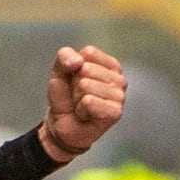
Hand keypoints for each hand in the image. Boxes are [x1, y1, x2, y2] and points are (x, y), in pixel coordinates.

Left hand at [40, 46, 124, 160]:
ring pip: (85, 85)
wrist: (62, 126)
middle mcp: (119, 78)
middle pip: (85, 69)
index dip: (73, 68)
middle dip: (74, 85)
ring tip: (81, 106)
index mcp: (110, 64)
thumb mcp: (59, 72)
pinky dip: (80, 109)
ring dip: (76, 98)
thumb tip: (79, 62)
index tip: (74, 81)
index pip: (88, 53)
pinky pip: (88, 102)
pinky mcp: (115, 112)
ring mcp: (120, 95)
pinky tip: (85, 115)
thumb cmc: (65, 97)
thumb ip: (64, 57)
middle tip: (77, 97)